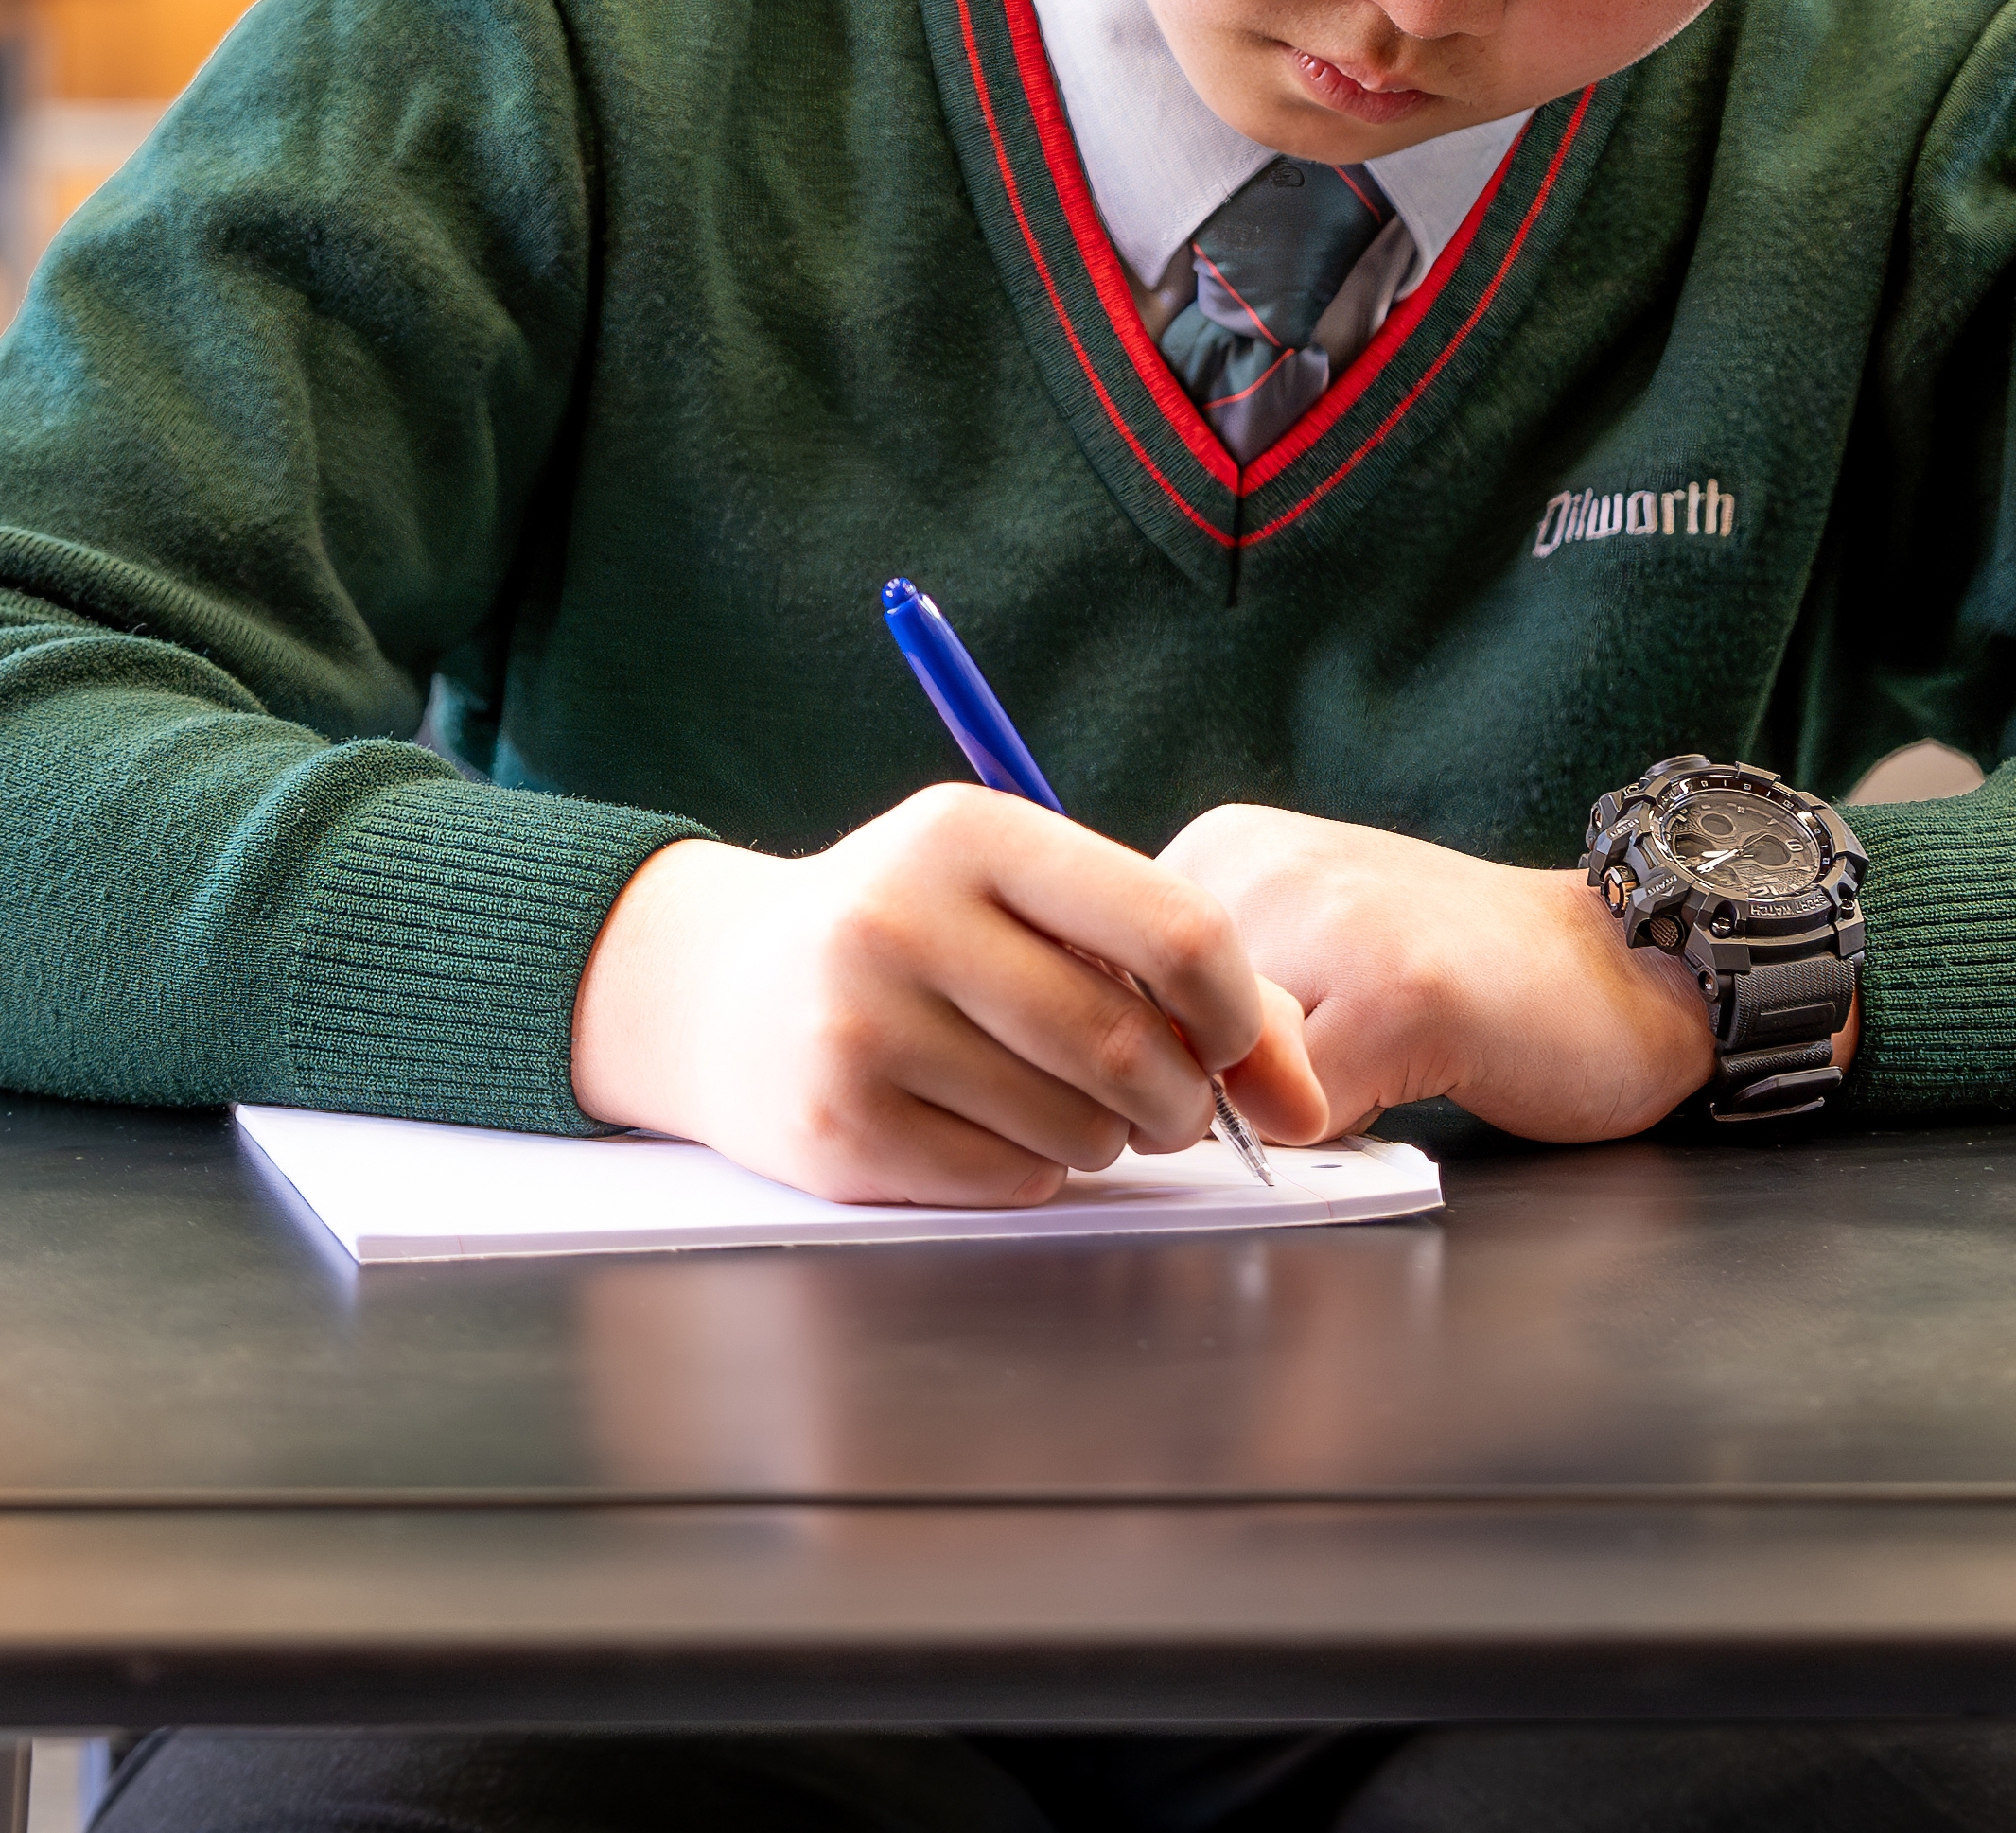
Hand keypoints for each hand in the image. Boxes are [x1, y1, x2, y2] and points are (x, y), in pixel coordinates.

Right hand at [570, 785, 1332, 1208]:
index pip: (1173, 928)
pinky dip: (1034, 1173)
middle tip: (1172, 1105)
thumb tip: (1296, 1077)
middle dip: (1183, 1098)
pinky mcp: (842, 1127)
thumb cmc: (915, 935)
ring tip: (1066, 1105)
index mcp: (973, 832)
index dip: (1238, 1008)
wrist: (719, 990)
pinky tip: (993, 1128)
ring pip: (1078, 1129)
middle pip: (1130, 1047)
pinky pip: (1010, 1182)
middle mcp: (908, 918)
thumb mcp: (1014, 890)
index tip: (1242, 1047)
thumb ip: (1155, 953)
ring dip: (1107, 1140)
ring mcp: (865, 1027)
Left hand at [1151, 806, 1735, 1143]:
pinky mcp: (1398, 990)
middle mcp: (1257, 863)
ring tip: (1367, 1066)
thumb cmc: (1459, 982)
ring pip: (1217, 1079)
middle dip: (1203, 1100)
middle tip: (1309, 1084)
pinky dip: (1341, 1130)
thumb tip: (1100, 1093)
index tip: (1219, 1078)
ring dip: (1277, 1116)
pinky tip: (1411, 1074)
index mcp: (1222, 849)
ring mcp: (1330, 918)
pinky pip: (1298, 1112)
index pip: (1097, 989)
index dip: (1145, 1066)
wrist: (1623, 964)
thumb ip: (1201, 1007)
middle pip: (1149, 1039)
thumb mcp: (1300, 963)